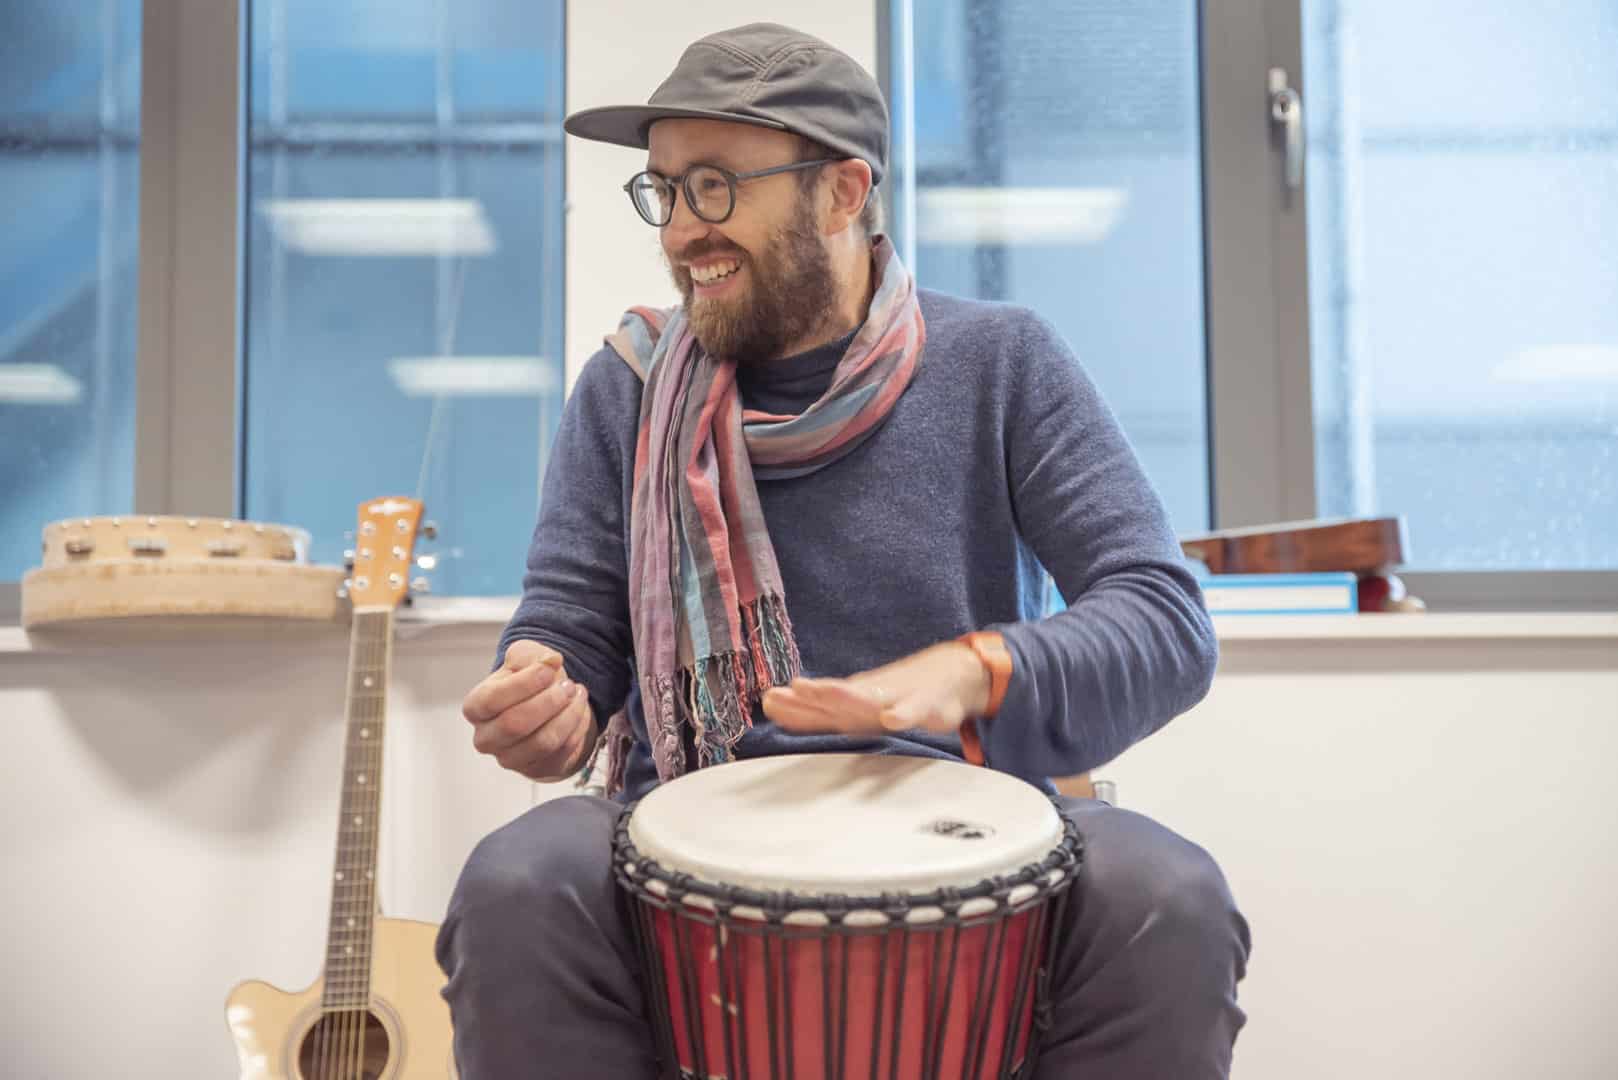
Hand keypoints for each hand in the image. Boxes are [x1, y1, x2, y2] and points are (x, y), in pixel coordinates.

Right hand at [461, 640, 596, 780]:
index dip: (524, 683)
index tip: (550, 668)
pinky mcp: (536, 770)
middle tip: (568, 685)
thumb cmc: (527, 684)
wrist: (543, 709)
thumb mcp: (524, 659)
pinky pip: (561, 753)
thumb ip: (533, 655)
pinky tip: (581, 710)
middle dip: (549, 701)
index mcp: (475, 708)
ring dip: (568, 715)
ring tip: (578, 694)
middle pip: (515, 724)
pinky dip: (577, 728)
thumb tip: (551, 661)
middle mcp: (486, 739)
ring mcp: (510, 759)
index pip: (492, 700)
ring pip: (542, 742)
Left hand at [761, 641, 989, 737]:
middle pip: (837, 698)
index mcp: (855, 701)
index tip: (767, 702)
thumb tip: (776, 708)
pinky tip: (893, 719)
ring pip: (870, 699)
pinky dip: (904, 714)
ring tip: (821, 691)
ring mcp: (899, 698)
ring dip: (846, 695)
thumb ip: (821, 712)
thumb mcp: (858, 703)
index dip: (795, 707)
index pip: (820, 706)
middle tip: (787, 692)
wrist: (953, 674)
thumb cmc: (900, 693)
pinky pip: (915, 711)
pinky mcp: (927, 706)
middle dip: (813, 696)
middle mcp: (871, 697)